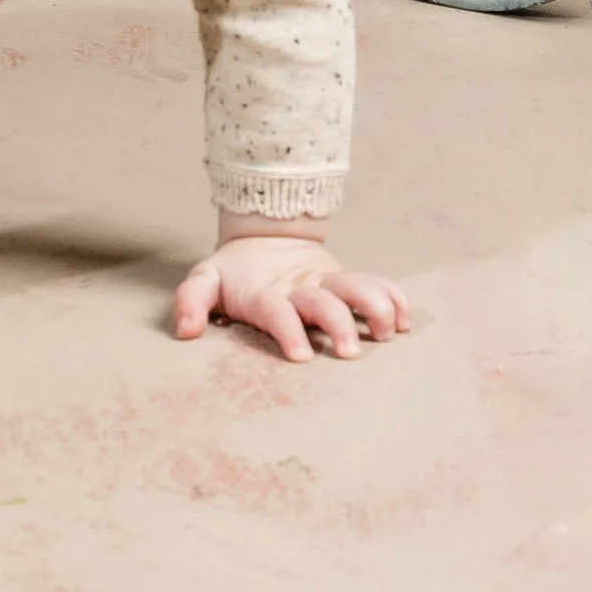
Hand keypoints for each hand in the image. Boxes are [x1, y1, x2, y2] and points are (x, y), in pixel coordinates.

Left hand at [173, 230, 410, 362]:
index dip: (288, 330)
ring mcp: (326, 281)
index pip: (277, 310)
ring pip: (355, 286)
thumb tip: (185, 332)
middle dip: (338, 324)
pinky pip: (375, 282)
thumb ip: (191, 300)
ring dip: (374, 306)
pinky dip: (393, 296)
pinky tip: (406, 320)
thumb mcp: (205, 279)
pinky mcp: (344, 279)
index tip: (302, 356)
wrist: (263, 235)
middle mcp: (301, 287)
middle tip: (349, 354)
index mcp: (266, 293)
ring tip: (388, 332)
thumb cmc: (234, 273)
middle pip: (324, 301)